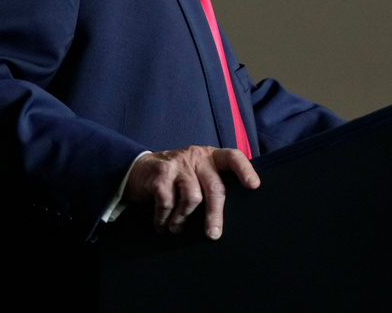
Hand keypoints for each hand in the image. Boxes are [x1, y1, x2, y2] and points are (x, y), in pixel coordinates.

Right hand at [122, 146, 259, 239]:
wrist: (137, 170)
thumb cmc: (175, 177)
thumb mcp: (196, 173)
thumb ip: (211, 183)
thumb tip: (232, 214)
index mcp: (210, 156)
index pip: (232, 157)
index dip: (245, 170)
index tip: (254, 186)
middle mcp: (196, 157)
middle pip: (214, 187)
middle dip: (215, 214)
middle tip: (213, 234)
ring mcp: (178, 164)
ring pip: (192, 198)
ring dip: (184, 219)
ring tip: (176, 228)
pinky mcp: (160, 175)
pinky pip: (167, 203)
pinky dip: (165, 220)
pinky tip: (162, 226)